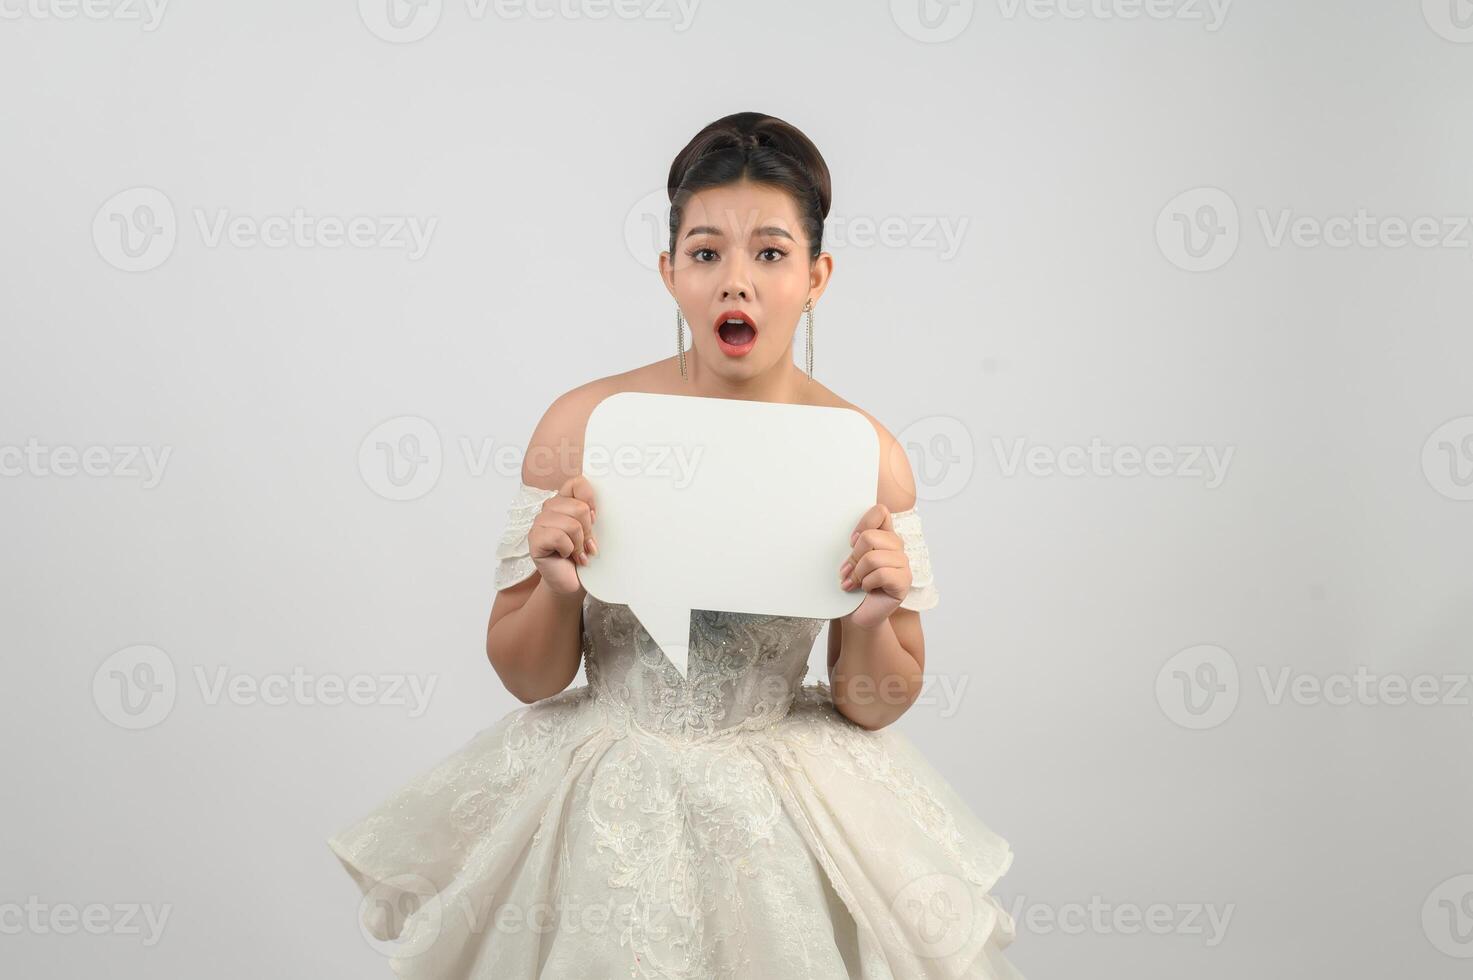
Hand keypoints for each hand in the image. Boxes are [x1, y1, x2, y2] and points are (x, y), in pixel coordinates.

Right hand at [528, 474, 597, 596]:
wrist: (572, 582)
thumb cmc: (582, 555)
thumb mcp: (593, 531)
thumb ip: (592, 514)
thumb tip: (594, 509)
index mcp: (564, 501)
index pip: (577, 483)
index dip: (590, 499)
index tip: (594, 518)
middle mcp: (549, 509)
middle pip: (579, 507)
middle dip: (588, 531)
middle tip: (586, 545)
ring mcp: (539, 523)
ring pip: (570, 524)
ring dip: (579, 543)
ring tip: (577, 553)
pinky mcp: (534, 539)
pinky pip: (558, 537)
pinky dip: (568, 550)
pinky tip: (566, 556)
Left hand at [838, 504, 910, 629]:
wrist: (857, 614)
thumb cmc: (853, 586)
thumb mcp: (850, 560)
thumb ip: (855, 543)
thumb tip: (853, 537)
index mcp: (885, 537)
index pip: (881, 512)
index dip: (863, 523)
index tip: (851, 542)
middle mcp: (897, 548)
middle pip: (871, 536)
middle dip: (853, 557)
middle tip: (847, 571)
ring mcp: (903, 565)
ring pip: (873, 557)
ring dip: (858, 573)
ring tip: (855, 583)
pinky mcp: (904, 582)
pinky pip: (882, 574)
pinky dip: (868, 583)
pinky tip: (867, 589)